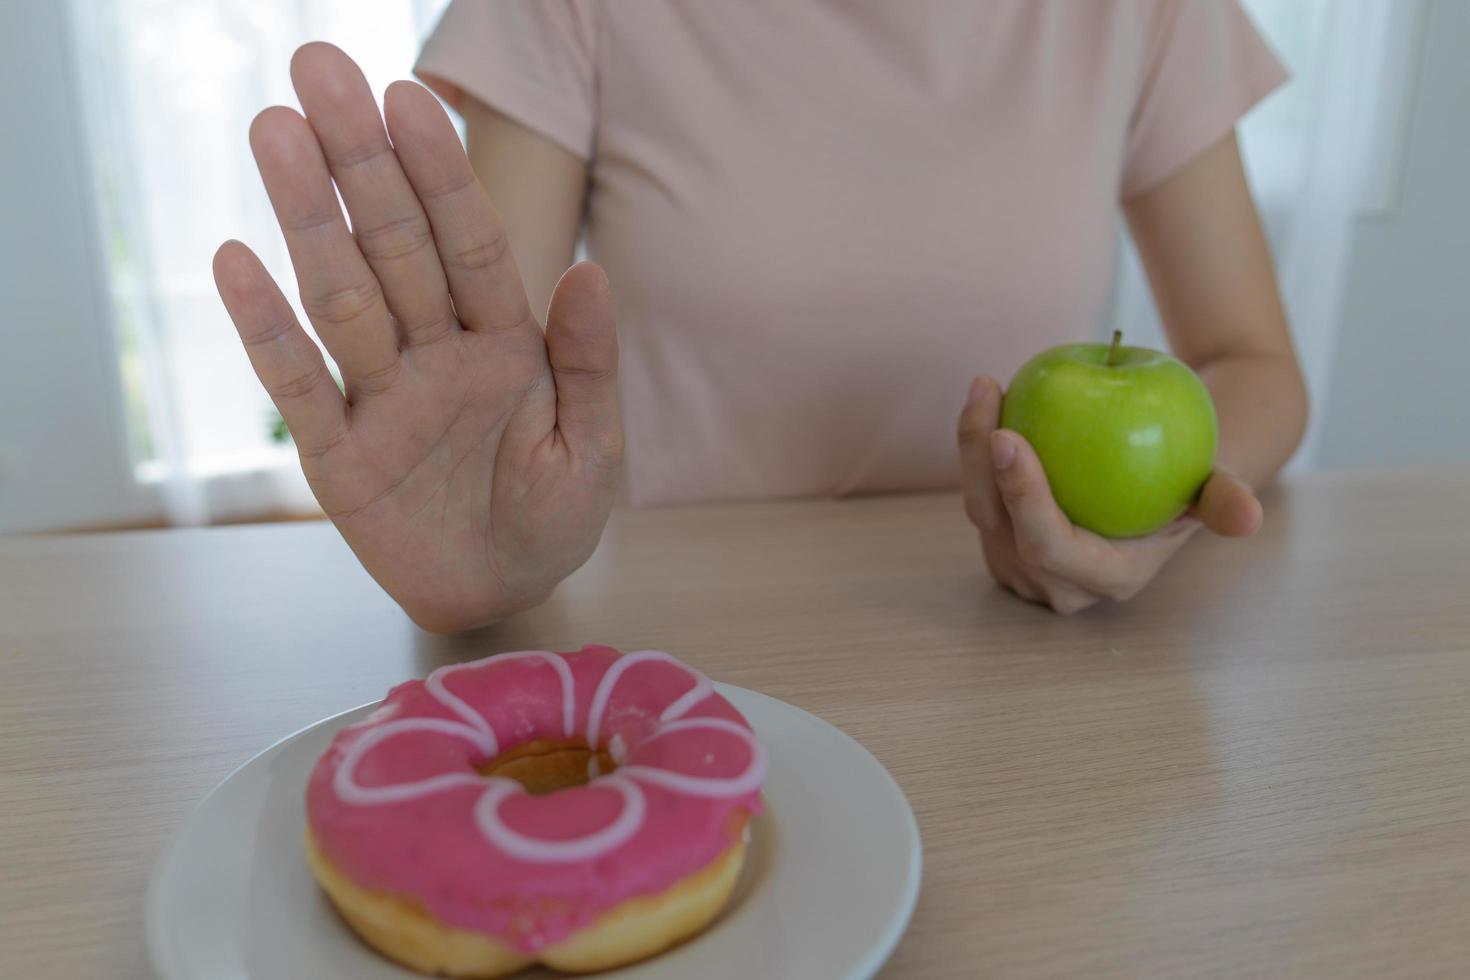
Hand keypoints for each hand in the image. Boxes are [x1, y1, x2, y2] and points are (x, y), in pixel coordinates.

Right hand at [213, 44, 620, 631]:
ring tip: (274, 131)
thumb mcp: (593, 447)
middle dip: (361, 161)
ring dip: (309, 219)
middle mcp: (436, 354)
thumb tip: (592, 271)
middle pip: (394, 246)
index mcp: (503, 343)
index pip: (470, 243)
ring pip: (341, 295)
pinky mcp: (337, 456)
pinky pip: (299, 386)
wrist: (504, 594)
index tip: (411, 97)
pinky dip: (269, 330)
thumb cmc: (554, 516)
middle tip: (318, 68)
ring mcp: (382, 397)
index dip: (442, 173)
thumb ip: (588, 364)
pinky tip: (236, 260)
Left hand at [957, 376, 1261, 613]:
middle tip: (988, 396)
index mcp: (1105, 580)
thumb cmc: (1187, 483)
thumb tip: (1248, 516)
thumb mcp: (1213, 488)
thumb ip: (1225, 502)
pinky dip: (975, 447)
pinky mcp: (1003, 544)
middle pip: (999, 528)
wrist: (1158, 496)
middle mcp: (1057, 585)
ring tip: (985, 386)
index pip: (1049, 546)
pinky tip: (985, 396)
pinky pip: (979, 493)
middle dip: (980, 462)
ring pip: (980, 509)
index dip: (1023, 497)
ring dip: (972, 446)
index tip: (1009, 437)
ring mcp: (1024, 569)